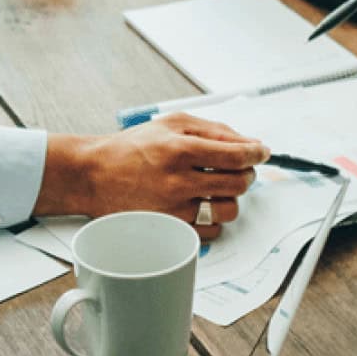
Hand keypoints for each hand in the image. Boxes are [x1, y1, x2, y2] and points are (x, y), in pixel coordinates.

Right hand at [37, 114, 268, 241]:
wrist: (95, 175)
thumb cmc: (133, 147)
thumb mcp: (171, 123)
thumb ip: (213, 129)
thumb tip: (248, 142)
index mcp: (180, 149)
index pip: (235, 154)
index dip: (256, 153)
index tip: (262, 152)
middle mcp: (179, 181)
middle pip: (238, 183)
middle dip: (246, 173)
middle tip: (239, 168)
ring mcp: (175, 210)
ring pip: (229, 209)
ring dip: (231, 197)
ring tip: (218, 187)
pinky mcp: (171, 231)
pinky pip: (212, 232)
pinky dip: (214, 218)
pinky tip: (201, 203)